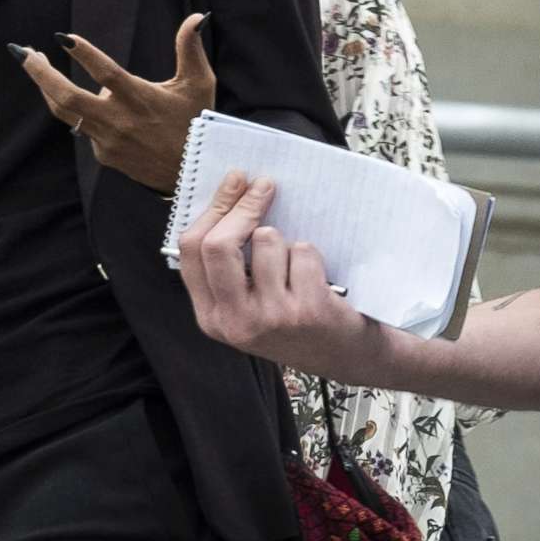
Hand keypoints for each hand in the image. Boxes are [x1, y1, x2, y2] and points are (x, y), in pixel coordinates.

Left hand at [17, 14, 213, 194]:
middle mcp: (119, 121)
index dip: (84, 54)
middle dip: (40, 74)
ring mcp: (107, 140)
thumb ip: (191, 49)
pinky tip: (82, 97)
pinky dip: (80, 108)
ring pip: (65, 112)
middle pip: (67, 98)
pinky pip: (84, 126)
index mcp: (140, 99)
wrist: (191, 175)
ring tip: (35, 63)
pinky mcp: (103, 154)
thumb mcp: (199, 85)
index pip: (106, 74)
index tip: (62, 37)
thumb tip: (197, 16)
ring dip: (46, 87)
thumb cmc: (196, 123)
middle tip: (22, 52)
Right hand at [173, 171, 376, 376]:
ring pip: (266, 241)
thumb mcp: (246, 306)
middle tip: (264, 187)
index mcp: (211, 317)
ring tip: (296, 267)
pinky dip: (312, 256)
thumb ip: (228, 269)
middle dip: (241, 207)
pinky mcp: (307, 309)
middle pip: (218, 244)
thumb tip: (228, 199)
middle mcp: (236, 321)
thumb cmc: (294, 322)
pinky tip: (318, 280)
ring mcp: (272, 317)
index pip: (191, 251)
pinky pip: (303, 252)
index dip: (213, 209)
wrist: (348, 358)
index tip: (234, 182)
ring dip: (285, 241)